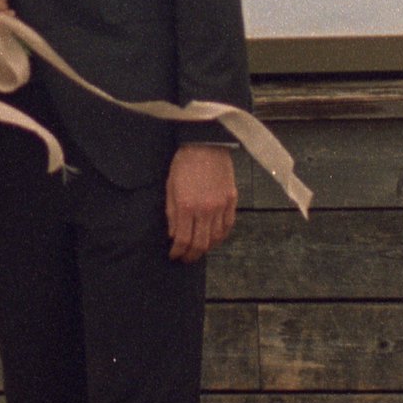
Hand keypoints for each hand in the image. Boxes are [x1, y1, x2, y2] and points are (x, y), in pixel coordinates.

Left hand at [165, 142, 237, 262]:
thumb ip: (171, 214)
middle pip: (201, 244)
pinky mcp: (231, 200)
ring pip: (216, 238)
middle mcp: (205, 209)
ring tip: (199, 249)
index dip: (178, 252)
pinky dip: (221, 236)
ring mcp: (221, 206)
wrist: (205, 144)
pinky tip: (215, 238)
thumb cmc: (184, 163)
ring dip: (207, 248)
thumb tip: (173, 235)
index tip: (174, 255)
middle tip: (186, 258)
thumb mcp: (170, 187)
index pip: (183, 240)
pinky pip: (228, 225)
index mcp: (187, 206)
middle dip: (192, 255)